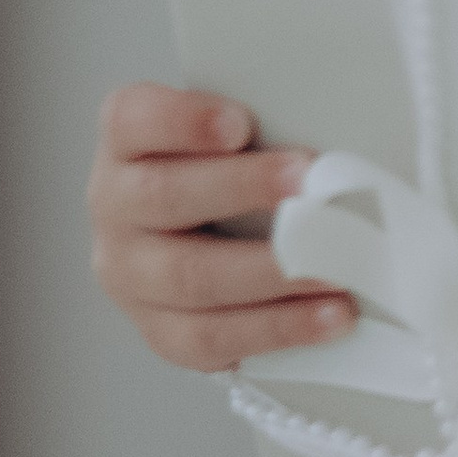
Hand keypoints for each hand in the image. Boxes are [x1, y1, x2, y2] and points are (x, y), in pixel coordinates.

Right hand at [88, 82, 356, 370]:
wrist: (219, 238)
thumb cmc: (242, 168)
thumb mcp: (243, 135)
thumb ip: (271, 125)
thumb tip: (341, 132)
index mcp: (127, 142)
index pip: (131, 120)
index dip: (181, 120)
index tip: (240, 124)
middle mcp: (116, 206)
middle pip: (165, 196)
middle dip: (243, 189)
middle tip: (309, 185)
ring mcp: (130, 275)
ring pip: (190, 277)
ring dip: (270, 272)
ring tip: (334, 269)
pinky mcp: (162, 330)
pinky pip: (212, 337)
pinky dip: (277, 328)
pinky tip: (330, 317)